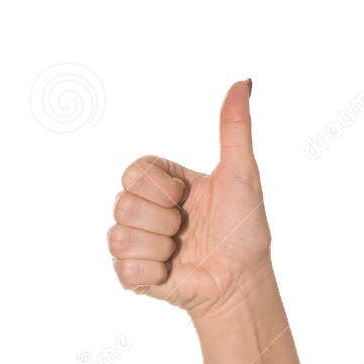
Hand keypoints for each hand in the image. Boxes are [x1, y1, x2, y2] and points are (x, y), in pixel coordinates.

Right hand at [110, 81, 271, 317]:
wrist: (239, 280)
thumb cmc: (243, 229)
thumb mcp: (241, 173)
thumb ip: (234, 129)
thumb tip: (242, 83)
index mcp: (163, 185)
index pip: (134, 172)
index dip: (158, 186)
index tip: (185, 196)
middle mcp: (144, 211)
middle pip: (123, 203)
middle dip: (163, 219)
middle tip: (185, 228)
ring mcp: (135, 244)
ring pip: (120, 236)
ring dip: (160, 247)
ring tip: (179, 251)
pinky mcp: (131, 275)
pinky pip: (125, 268)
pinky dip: (154, 272)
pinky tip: (171, 271)